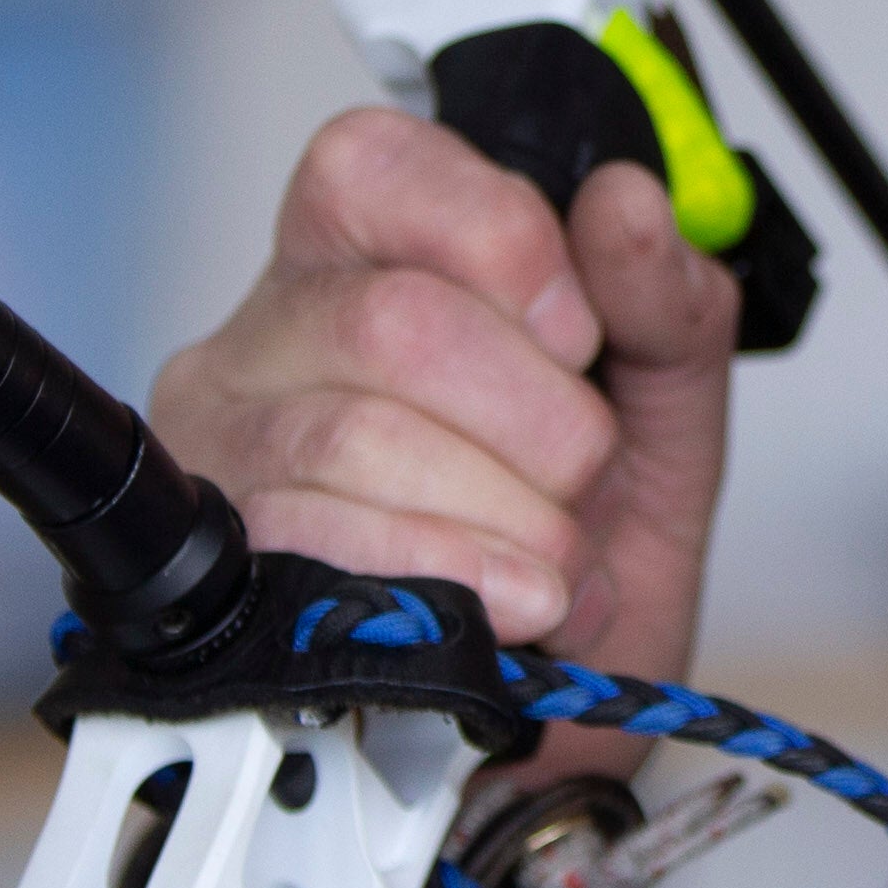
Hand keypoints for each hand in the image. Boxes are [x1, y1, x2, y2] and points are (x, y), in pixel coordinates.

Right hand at [150, 107, 737, 683]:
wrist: (553, 722)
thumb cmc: (583, 547)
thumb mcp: (663, 408)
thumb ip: (664, 299)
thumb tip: (624, 206)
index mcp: (372, 254)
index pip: (374, 165)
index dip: (500, 242)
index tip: (577, 333)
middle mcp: (276, 330)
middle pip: (391, 319)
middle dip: (535, 421)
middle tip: (582, 481)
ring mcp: (230, 441)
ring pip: (356, 434)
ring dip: (502, 514)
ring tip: (558, 563)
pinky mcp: (223, 555)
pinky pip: (318, 540)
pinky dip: (449, 573)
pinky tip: (509, 602)